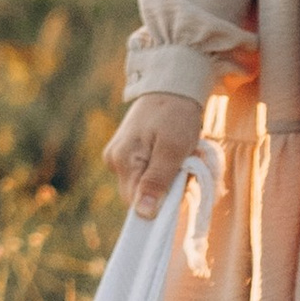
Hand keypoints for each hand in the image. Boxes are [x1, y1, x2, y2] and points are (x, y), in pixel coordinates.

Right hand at [105, 90, 202, 220]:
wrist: (171, 86)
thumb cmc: (175, 115)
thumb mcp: (173, 149)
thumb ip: (157, 181)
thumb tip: (143, 214)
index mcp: (122, 161)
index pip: (137, 203)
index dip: (161, 201)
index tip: (182, 184)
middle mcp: (113, 162)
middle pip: (139, 196)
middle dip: (164, 189)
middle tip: (186, 167)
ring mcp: (117, 157)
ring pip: (143, 185)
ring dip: (165, 179)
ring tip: (181, 157)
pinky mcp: (126, 153)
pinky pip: (143, 173)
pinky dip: (162, 170)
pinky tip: (172, 155)